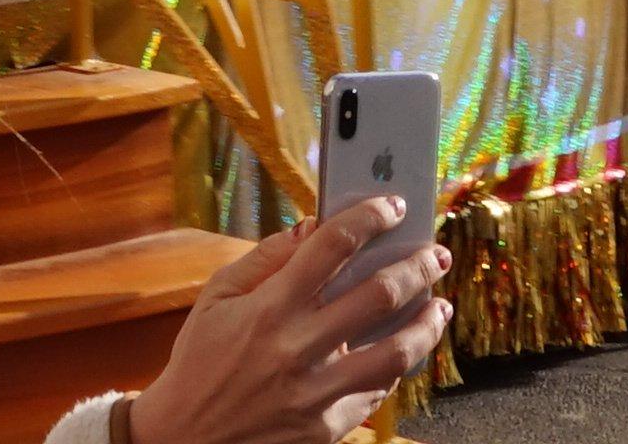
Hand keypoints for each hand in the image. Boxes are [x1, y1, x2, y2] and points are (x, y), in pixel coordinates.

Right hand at [126, 195, 447, 443]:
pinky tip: (406, 348)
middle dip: (417, 266)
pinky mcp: (327, 426)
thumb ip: (266, 257)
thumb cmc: (200, 359)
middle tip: (435, 254)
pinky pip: (378, 392)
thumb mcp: (217, 296)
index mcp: (269, 307)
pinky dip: (399, 365)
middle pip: (378, 295)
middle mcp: (297, 347)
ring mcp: (316, 392)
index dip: (369, 217)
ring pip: (395, 352)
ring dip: (427, 323)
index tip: (392, 206)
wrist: (187, 437)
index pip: (332, 246)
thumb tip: (313, 226)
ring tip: (439, 305)